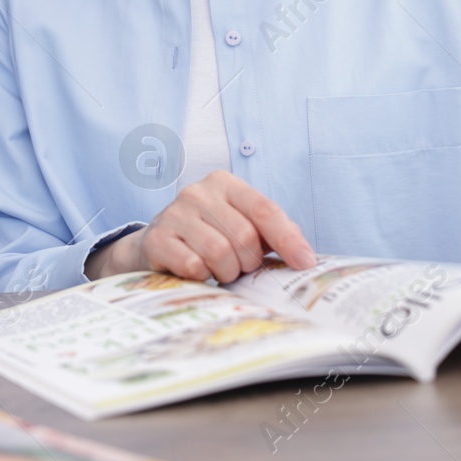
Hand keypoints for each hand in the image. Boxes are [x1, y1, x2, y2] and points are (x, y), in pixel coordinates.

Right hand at [86, 171, 316, 282]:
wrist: (156, 246)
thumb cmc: (207, 236)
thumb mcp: (239, 225)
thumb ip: (271, 233)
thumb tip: (305, 256)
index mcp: (224, 183)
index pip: (264, 209)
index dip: (288, 239)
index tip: (304, 263)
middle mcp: (198, 192)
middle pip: (244, 236)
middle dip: (249, 262)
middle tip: (239, 267)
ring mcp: (174, 213)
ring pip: (219, 252)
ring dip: (226, 272)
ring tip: (219, 271)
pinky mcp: (157, 238)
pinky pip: (194, 266)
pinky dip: (202, 277)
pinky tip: (196, 272)